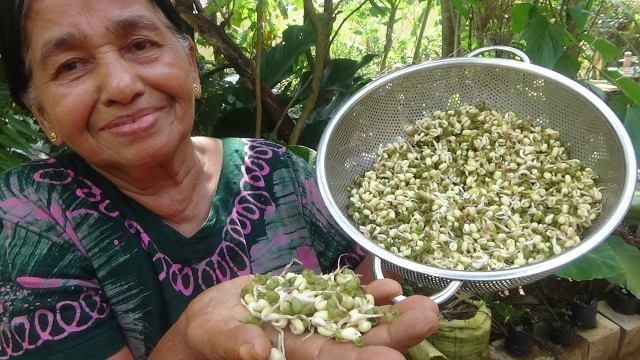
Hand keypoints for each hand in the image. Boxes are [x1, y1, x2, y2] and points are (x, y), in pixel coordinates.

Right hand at [164, 276, 438, 359]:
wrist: (213, 318)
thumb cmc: (206, 336)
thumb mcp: (214, 336)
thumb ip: (233, 342)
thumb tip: (254, 350)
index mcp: (294, 356)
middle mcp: (314, 341)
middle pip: (358, 340)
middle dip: (393, 332)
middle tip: (429, 318)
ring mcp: (318, 319)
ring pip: (359, 317)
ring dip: (391, 311)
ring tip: (424, 302)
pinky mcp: (315, 298)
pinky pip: (345, 295)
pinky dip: (366, 290)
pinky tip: (390, 285)